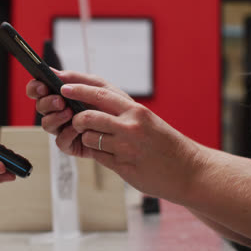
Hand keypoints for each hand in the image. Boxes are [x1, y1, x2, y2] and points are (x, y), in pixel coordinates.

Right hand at [26, 69, 131, 155]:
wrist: (132, 130)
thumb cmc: (115, 105)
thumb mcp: (99, 86)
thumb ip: (78, 79)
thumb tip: (55, 73)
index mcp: (62, 94)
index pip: (39, 89)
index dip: (35, 87)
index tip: (41, 86)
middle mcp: (59, 111)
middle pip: (40, 106)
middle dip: (46, 102)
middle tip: (59, 101)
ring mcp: (63, 128)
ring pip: (46, 124)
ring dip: (55, 117)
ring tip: (69, 112)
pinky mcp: (70, 144)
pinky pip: (60, 140)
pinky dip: (67, 133)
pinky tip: (76, 128)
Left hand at [27, 70, 202, 201]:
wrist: (188, 170)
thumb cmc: (164, 143)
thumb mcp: (145, 120)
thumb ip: (121, 112)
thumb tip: (89, 103)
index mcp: (136, 109)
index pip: (101, 89)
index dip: (78, 84)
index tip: (62, 81)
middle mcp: (131, 124)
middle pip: (90, 112)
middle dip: (73, 112)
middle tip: (65, 112)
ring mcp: (127, 145)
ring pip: (89, 135)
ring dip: (85, 137)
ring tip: (92, 139)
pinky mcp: (124, 165)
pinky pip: (97, 155)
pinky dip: (95, 153)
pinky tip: (105, 153)